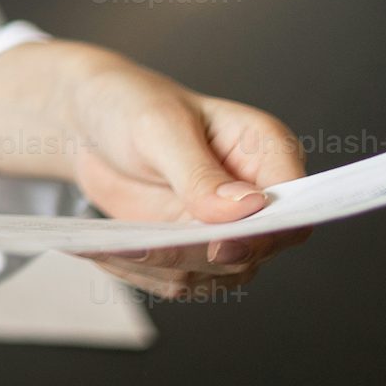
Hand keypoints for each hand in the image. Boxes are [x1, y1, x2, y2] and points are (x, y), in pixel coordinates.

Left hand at [0, 40, 309, 299]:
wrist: (92, 121)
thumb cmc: (132, 105)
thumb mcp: (160, 128)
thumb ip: (200, 172)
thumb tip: (248, 209)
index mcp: (267, 151)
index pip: (293, 207)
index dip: (264, 234)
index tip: (219, 246)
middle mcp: (258, 198)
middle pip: (253, 251)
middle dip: (198, 255)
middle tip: (143, 246)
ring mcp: (228, 230)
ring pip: (214, 275)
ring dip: (162, 266)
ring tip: (112, 245)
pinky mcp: (193, 252)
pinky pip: (177, 280)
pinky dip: (139, 271)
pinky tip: (104, 249)